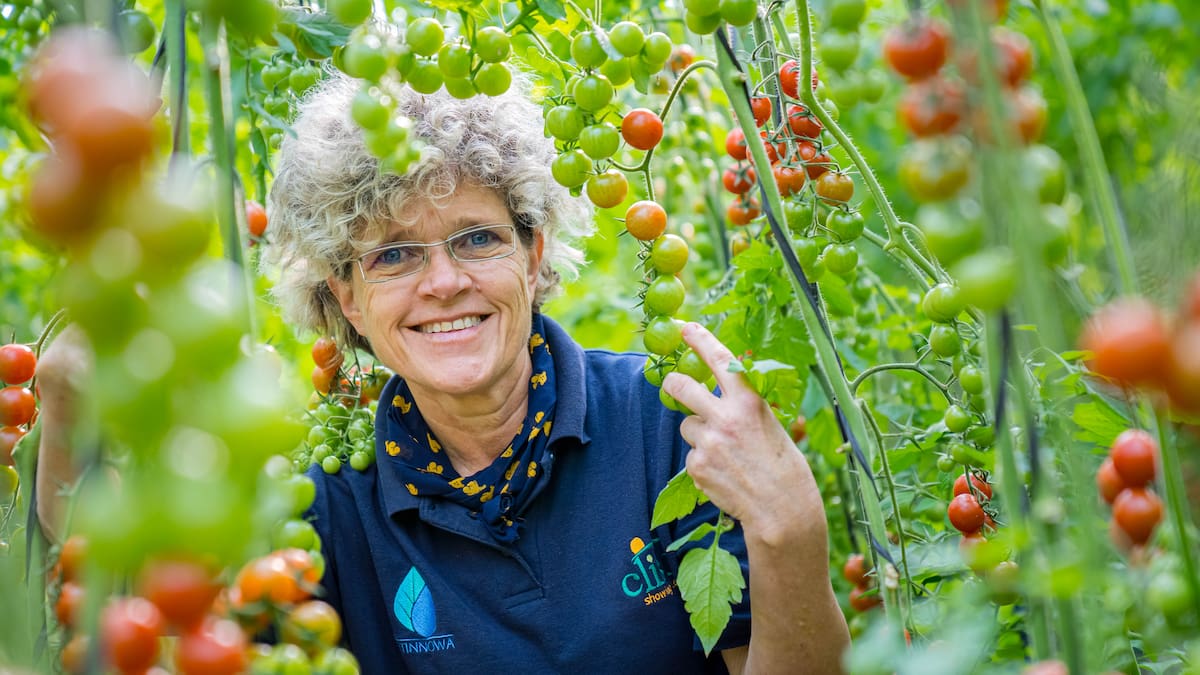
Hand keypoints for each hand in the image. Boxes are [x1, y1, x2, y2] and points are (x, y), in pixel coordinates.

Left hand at [661, 322, 824, 545]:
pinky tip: (724, 474)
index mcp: (749, 403)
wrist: (781, 511)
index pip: (721, 361)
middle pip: (681, 386)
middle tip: (671, 383)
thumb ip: (746, 407)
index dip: (701, 340)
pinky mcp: (696, 466)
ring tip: (725, 453)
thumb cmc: (784, 468)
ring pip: (686, 426)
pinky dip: (702, 462)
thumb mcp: (771, 426)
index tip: (686, 328)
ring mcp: (708, 442)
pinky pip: (691, 455)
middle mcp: (725, 418)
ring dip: (698, 434)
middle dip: (672, 383)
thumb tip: (728, 390)